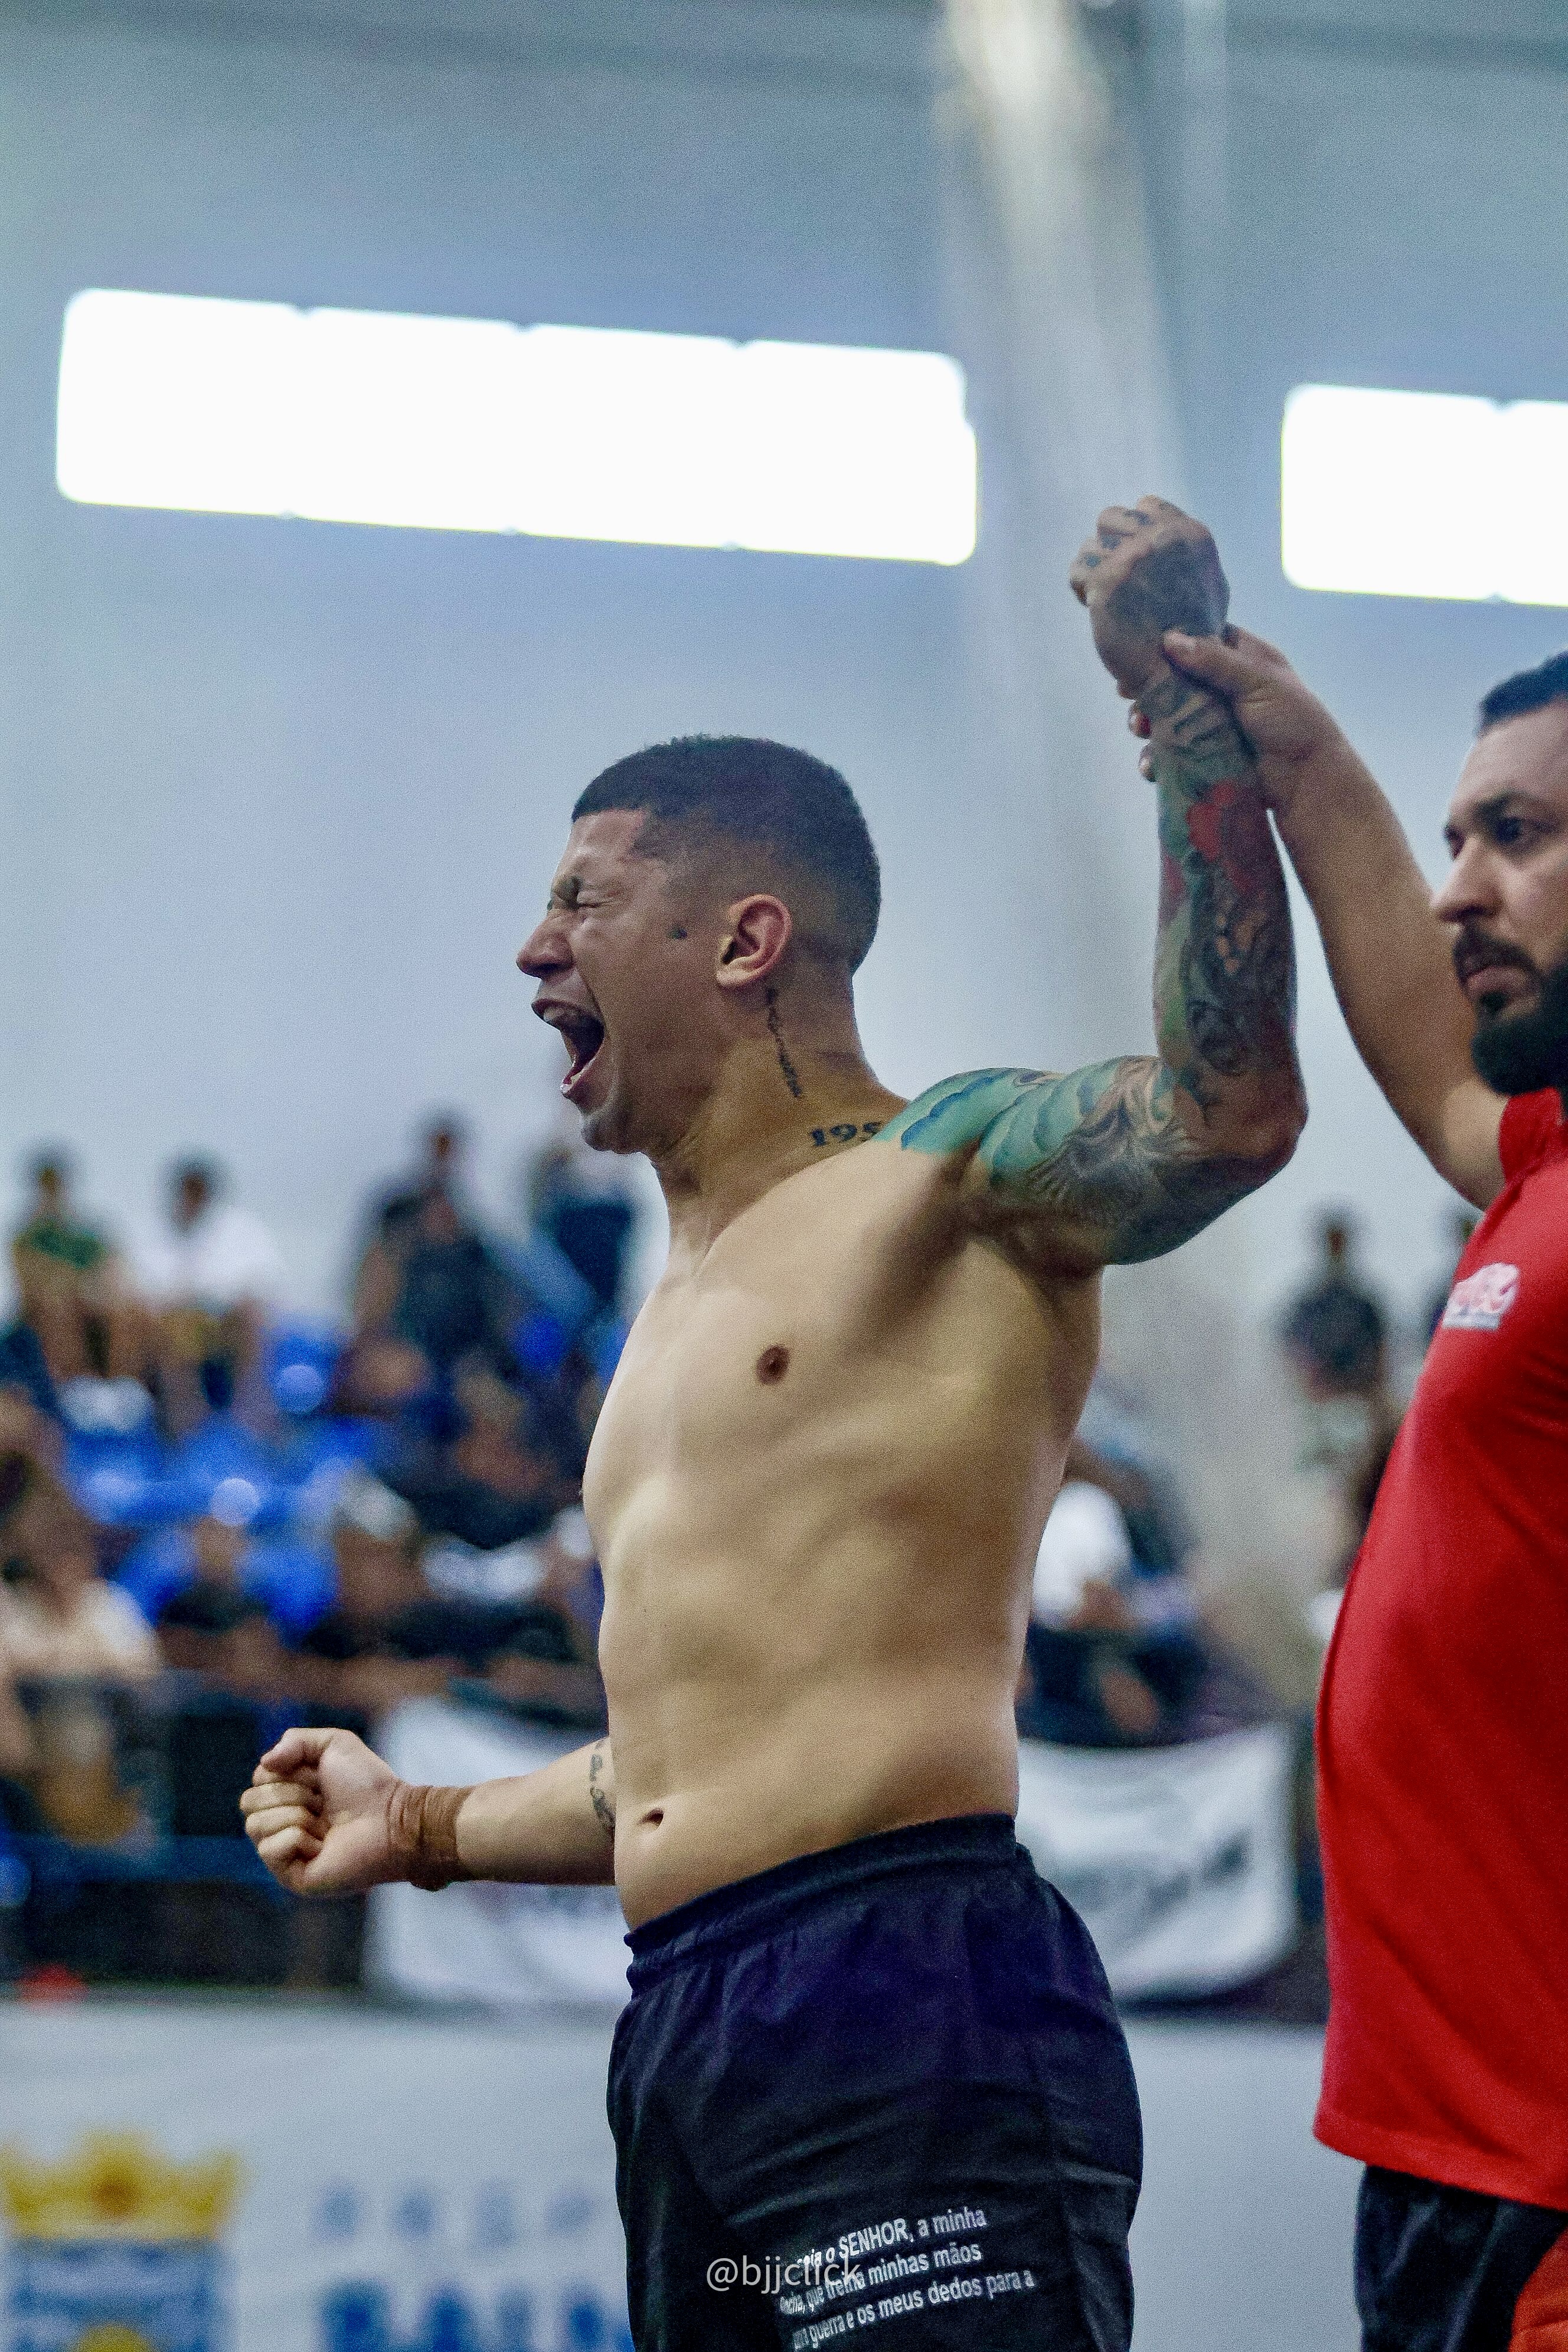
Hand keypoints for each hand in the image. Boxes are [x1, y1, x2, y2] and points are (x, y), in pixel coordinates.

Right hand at [240, 1724, 402, 1896]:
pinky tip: (322, 1843)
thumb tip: (265, 1763)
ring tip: (324, 1823)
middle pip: (249, 1802)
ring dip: (296, 1815)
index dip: (287, 1773)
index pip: (258, 1779)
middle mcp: (281, 1823)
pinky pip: (270, 1850)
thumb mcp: (333, 1744)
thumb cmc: (366, 1784)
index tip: (318, 1778)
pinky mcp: (290, 1875)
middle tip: (322, 1801)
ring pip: (255, 1826)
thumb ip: (295, 1740)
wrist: (391, 1820)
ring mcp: (284, 1851)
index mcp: (288, 1795)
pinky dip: (297, 1839)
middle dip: (290, 1794)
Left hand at [1069, 497, 1228, 697]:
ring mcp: (1135, 555)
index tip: (1135, 565)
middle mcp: (1164, 537)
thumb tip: (1156, 521)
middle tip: (1117, 582)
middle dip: (1108, 547)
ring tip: (1109, 599)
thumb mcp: (1205, 582)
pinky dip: (1081, 590)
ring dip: (1092, 571)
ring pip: (1089, 545)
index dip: (1132, 535)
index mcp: (1190, 534)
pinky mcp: (1108, 578)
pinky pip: (1077, 570)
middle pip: (1110, 518)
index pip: (1145, 506)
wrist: (1181, 673)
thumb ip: (1181, 550)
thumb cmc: (1191, 634)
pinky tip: (1096, 608)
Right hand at [1129, 623, 1343, 811]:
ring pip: (1167, 716)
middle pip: (1175, 679)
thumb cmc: (1293, 722)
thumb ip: (1216, 661)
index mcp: (1243, 659)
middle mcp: (1223, 688)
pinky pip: (1170, 752)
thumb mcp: (1259, 681)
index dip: (1169, 642)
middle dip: (1150, 687)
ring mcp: (1211, 723)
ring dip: (1148, 721)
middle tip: (1128, 692)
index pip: (1200, 639)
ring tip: (1141, 727)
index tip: (1140, 649)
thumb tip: (1170, 640)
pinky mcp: (1203, 755)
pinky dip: (1156, 758)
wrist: (1306, 781)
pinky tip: (1150, 765)